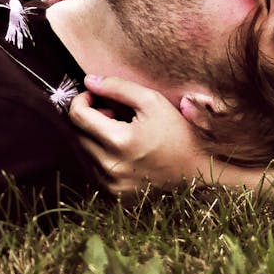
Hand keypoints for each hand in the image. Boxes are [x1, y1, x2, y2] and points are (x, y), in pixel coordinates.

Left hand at [69, 74, 210, 200]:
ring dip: (96, 137)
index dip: (81, 99)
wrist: (197, 169)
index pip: (77, 116)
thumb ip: (117, 87)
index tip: (95, 95)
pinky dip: (104, 154)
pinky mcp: (115, 192)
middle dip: (90, 118)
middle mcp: (110, 166)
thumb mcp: (151, 100)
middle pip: (78, 134)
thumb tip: (88, 81)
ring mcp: (111, 183)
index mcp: (119, 141)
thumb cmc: (177, 131)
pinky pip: (96, 167)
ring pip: (85, 151)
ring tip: (122, 131)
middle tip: (113, 113)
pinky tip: (126, 150)